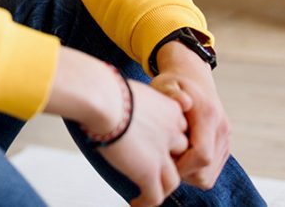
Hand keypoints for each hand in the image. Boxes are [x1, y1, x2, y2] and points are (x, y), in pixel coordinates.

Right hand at [96, 81, 189, 206]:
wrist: (103, 99)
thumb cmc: (105, 89)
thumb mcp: (128, 89)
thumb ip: (129, 98)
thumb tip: (109, 97)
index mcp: (170, 110)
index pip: (179, 131)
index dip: (168, 141)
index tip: (155, 145)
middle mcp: (171, 134)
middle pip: (181, 155)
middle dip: (171, 164)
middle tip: (153, 168)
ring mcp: (161, 155)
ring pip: (172, 180)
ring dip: (161, 188)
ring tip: (147, 191)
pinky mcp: (148, 171)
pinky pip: (154, 195)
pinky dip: (146, 202)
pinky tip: (137, 203)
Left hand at [151, 41, 231, 189]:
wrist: (194, 76)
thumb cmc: (173, 83)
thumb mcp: (165, 83)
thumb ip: (170, 93)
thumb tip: (183, 101)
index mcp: (208, 116)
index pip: (201, 156)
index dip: (181, 166)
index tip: (162, 160)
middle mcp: (221, 129)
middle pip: (205, 172)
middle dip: (182, 173)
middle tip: (163, 159)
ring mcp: (225, 139)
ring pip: (209, 176)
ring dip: (188, 173)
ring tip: (171, 155)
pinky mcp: (225, 146)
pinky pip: (211, 171)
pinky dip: (195, 170)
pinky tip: (180, 155)